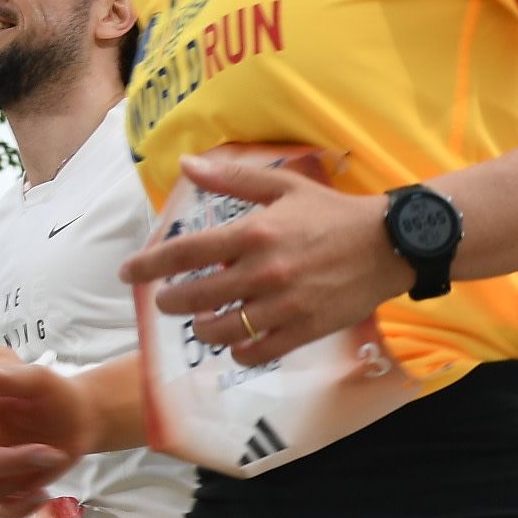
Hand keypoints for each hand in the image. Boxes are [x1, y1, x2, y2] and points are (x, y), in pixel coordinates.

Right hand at [0, 317, 87, 515]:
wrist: (80, 418)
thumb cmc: (54, 393)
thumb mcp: (38, 379)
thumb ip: (12, 378)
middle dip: (10, 463)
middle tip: (50, 451)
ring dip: (21, 484)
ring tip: (54, 460)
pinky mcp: (10, 486)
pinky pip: (4, 510)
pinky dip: (22, 509)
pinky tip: (44, 494)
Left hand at [122, 153, 409, 366]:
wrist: (389, 245)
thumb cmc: (333, 213)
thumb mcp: (284, 185)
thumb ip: (234, 178)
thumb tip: (188, 165)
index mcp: (255, 233)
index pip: (188, 253)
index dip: (151, 265)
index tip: (128, 273)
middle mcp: (265, 271)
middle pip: (198, 297)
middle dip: (172, 303)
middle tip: (166, 302)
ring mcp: (286, 304)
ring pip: (225, 330)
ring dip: (205, 330)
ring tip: (203, 323)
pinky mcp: (306, 329)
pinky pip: (260, 351)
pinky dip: (241, 352)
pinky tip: (238, 345)